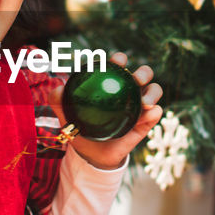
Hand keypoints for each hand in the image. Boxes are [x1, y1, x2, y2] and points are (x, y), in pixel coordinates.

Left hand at [52, 52, 161, 170]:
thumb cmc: (80, 129)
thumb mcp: (66, 115)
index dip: (120, 59)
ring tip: (144, 101)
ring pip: (154, 91)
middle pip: (143, 74)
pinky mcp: (146, 122)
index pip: (118, 66)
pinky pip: (155, 114)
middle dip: (143, 72)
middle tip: (136, 79)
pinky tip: (148, 114)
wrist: (91, 156)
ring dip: (153, 92)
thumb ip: (59, 101)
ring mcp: (139, 107)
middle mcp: (128, 91)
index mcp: (112, 83)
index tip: (117, 61)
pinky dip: (154, 112)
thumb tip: (59, 88)